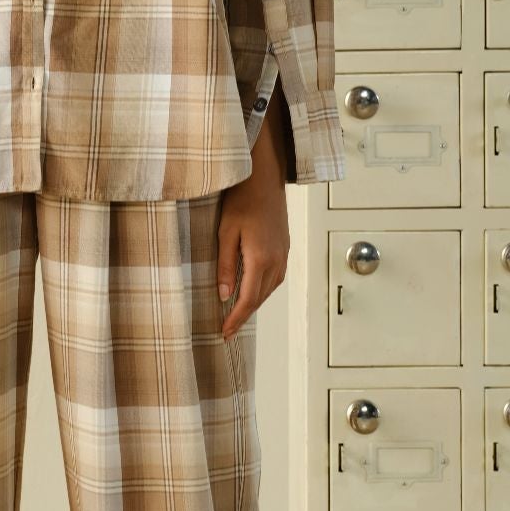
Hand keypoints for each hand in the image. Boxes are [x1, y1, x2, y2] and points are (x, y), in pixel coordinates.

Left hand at [214, 131, 290, 343]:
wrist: (264, 177)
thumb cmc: (241, 200)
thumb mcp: (225, 232)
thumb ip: (226, 265)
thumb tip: (225, 295)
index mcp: (261, 259)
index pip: (247, 299)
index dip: (235, 319)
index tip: (224, 332)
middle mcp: (276, 260)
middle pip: (259, 298)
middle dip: (243, 315)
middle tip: (227, 330)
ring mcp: (283, 254)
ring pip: (270, 289)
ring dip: (254, 303)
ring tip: (238, 314)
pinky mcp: (285, 247)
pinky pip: (276, 277)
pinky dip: (264, 290)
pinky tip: (254, 290)